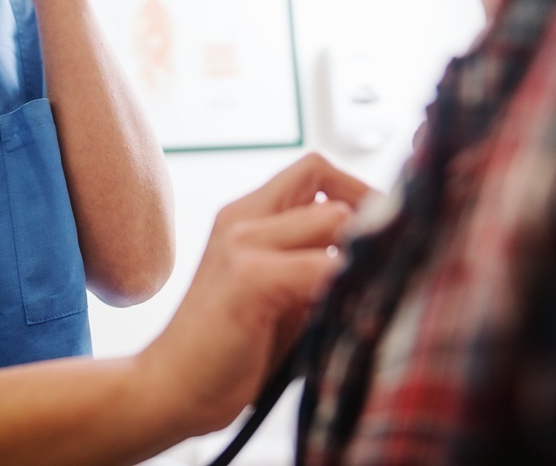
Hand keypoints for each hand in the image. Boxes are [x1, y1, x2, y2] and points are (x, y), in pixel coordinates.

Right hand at [138, 154, 357, 437]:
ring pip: (333, 218)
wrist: (172, 388)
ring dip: (358, 255)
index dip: (356, 190)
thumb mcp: (278, 291)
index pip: (315, 168)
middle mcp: (243, 217)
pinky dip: (347, 286)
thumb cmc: (232, 348)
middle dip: (368, 218)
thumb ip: (313, 259)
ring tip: (364, 291)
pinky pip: (321, 267)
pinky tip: (347, 316)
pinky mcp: (249, 278)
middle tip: (383, 262)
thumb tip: (380, 249)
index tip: (378, 233)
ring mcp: (243, 243)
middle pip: (325, 179)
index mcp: (247, 214)